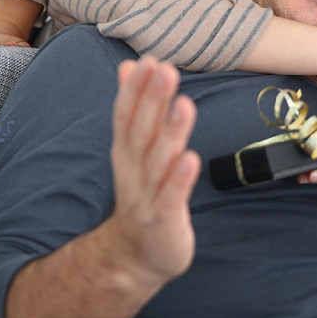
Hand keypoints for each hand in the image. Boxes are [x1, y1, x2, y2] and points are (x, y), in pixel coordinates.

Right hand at [106, 57, 200, 282]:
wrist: (135, 256)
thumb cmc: (143, 194)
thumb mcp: (134, 149)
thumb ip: (134, 106)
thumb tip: (129, 64)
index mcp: (127, 152)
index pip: (126, 115)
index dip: (135, 89)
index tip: (147, 61)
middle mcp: (133, 171)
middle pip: (141, 132)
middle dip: (151, 101)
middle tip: (164, 70)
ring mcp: (147, 196)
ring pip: (158, 161)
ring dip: (170, 133)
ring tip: (183, 106)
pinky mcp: (164, 219)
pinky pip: (172, 197)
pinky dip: (179, 179)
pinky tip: (190, 159)